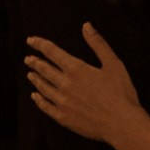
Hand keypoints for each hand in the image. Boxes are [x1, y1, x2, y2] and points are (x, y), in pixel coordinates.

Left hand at [24, 22, 146, 147]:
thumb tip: (86, 25)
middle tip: (28, 58)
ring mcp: (62, 102)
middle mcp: (65, 84)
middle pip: (44, 70)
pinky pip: (45, 107)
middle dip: (35, 62)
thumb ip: (98, 44)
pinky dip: (38, 100)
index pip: (52, 52)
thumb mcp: (113, 64)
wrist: (121, 123)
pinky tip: (35, 96)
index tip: (31, 40)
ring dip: (35, 79)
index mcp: (76, 69)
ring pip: (43, 87)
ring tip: (30, 74)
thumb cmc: (121, 93)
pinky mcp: (64, 118)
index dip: (40, 44)